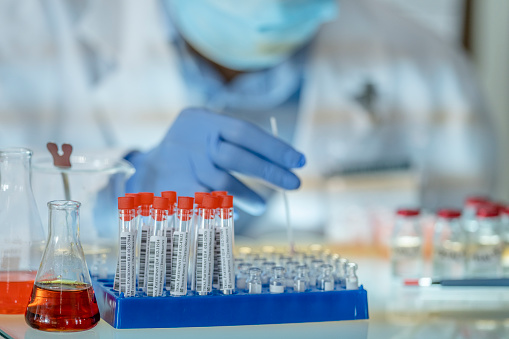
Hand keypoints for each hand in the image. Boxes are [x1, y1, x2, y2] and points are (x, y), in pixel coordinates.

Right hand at [126, 108, 305, 214]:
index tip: (299, 160)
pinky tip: (236, 214)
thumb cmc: (189, 150)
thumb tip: (282, 158)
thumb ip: (236, 140)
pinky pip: (208, 204)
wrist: (144, 170)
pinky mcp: (175, 192)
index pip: (244, 131)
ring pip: (224, 184)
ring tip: (261, 206)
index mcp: (202, 120)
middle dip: (270, 173)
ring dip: (248, 196)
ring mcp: (181, 167)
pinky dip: (226, 210)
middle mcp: (191, 141)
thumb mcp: (206, 132)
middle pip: (237, 158)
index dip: (275, 147)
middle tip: (295, 184)